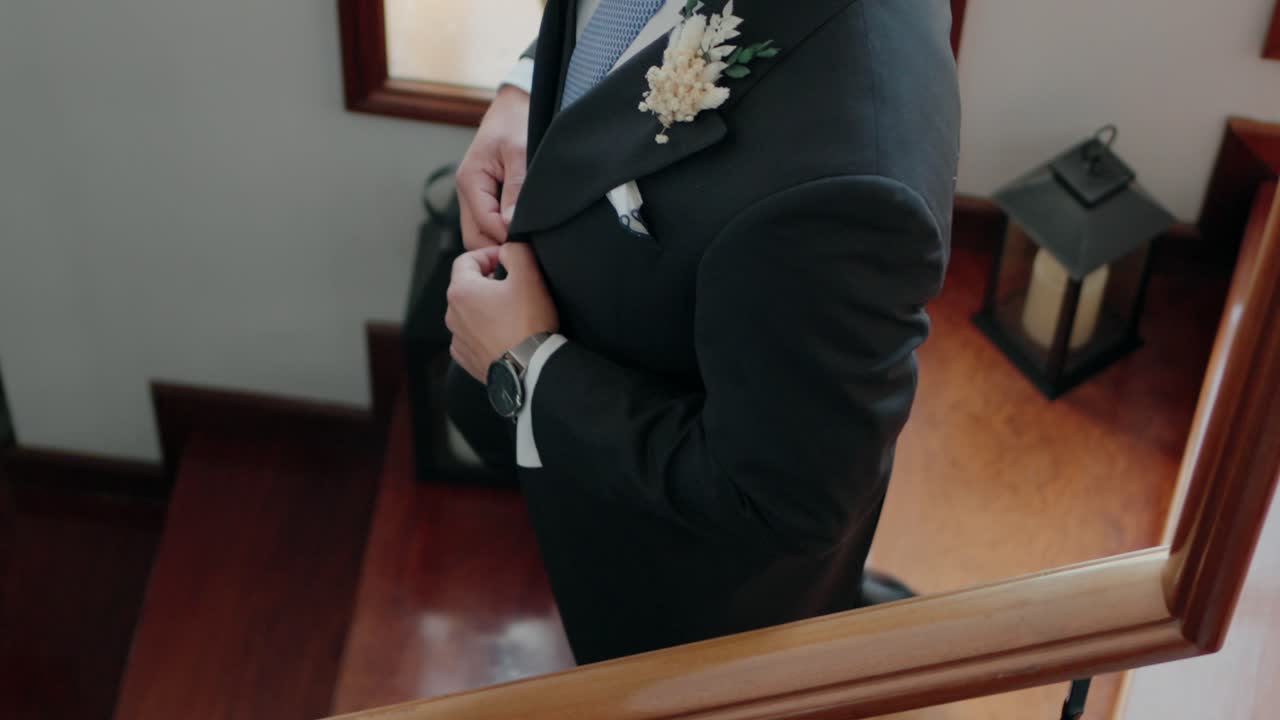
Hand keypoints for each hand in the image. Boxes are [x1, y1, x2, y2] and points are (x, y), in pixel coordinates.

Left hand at [445, 243, 558, 381]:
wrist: (530, 369)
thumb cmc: (528, 323)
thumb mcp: (528, 274)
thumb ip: (515, 250)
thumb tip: (507, 250)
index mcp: (460, 291)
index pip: (467, 259)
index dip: (489, 255)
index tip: (509, 261)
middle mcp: (452, 315)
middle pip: (467, 286)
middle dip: (488, 282)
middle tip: (515, 287)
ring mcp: (457, 339)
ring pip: (470, 312)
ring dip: (487, 308)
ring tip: (512, 313)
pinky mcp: (466, 358)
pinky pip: (472, 336)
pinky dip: (485, 332)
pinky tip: (505, 334)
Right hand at [457, 85, 530, 249]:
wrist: (515, 105)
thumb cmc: (516, 122)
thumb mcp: (520, 152)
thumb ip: (515, 189)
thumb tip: (510, 224)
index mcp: (469, 180)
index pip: (483, 224)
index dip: (506, 238)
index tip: (529, 245)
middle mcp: (467, 190)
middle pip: (475, 236)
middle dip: (499, 247)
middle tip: (528, 252)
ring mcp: (474, 195)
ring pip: (480, 233)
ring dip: (500, 241)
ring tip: (527, 242)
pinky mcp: (485, 196)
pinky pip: (488, 223)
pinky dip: (502, 231)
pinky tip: (522, 231)